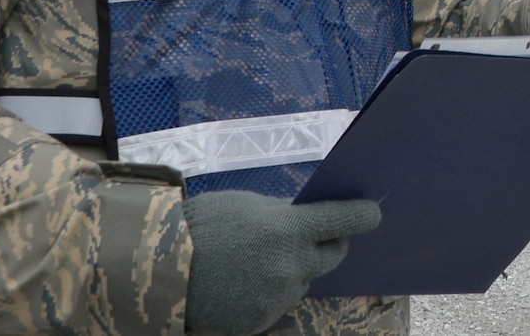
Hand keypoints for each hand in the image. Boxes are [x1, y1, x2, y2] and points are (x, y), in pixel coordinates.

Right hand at [182, 191, 380, 334]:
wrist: (156, 270)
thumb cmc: (199, 226)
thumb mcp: (245, 206)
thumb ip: (282, 214)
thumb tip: (307, 218)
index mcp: (289, 230)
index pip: (344, 221)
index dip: (362, 215)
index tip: (373, 213)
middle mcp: (290, 267)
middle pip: (332, 256)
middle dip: (327, 245)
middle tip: (311, 238)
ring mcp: (276, 299)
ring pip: (302, 283)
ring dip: (291, 273)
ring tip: (253, 264)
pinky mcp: (260, 323)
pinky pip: (276, 305)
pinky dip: (266, 295)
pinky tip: (240, 285)